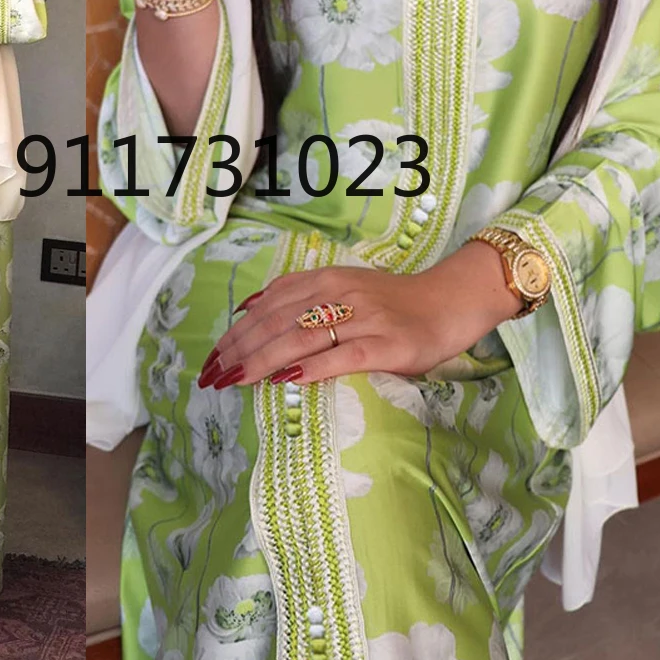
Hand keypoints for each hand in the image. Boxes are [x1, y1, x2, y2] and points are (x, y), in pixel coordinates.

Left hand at [198, 243, 522, 388]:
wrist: (447, 302)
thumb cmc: (392, 302)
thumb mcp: (342, 287)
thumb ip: (302, 295)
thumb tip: (251, 309)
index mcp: (324, 279)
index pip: (268, 305)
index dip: (236, 331)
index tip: (212, 356)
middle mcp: (337, 294)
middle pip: (276, 321)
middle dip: (239, 349)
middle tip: (213, 375)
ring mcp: (361, 319)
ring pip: (300, 337)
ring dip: (262, 360)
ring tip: (236, 380)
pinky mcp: (384, 345)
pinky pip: (341, 356)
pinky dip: (310, 368)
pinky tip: (286, 381)